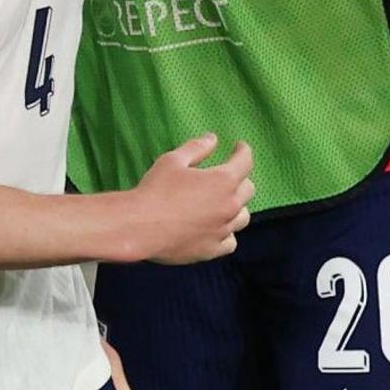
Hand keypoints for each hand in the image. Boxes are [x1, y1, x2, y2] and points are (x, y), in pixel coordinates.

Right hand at [122, 135, 256, 263]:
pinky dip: (227, 232)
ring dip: (236, 206)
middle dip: (240, 178)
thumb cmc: (156, 189)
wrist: (141, 227)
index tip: (239, 147)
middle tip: (227, 175)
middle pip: (248, 190)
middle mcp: (230, 206)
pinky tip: (217, 228)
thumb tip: (213, 139)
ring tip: (223, 203)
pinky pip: (230, 241)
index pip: (245, 162)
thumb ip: (196, 148)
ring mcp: (223, 230)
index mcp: (223, 181)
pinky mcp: (213, 250)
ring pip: (242, 217)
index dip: (244, 151)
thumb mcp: (173, 160)